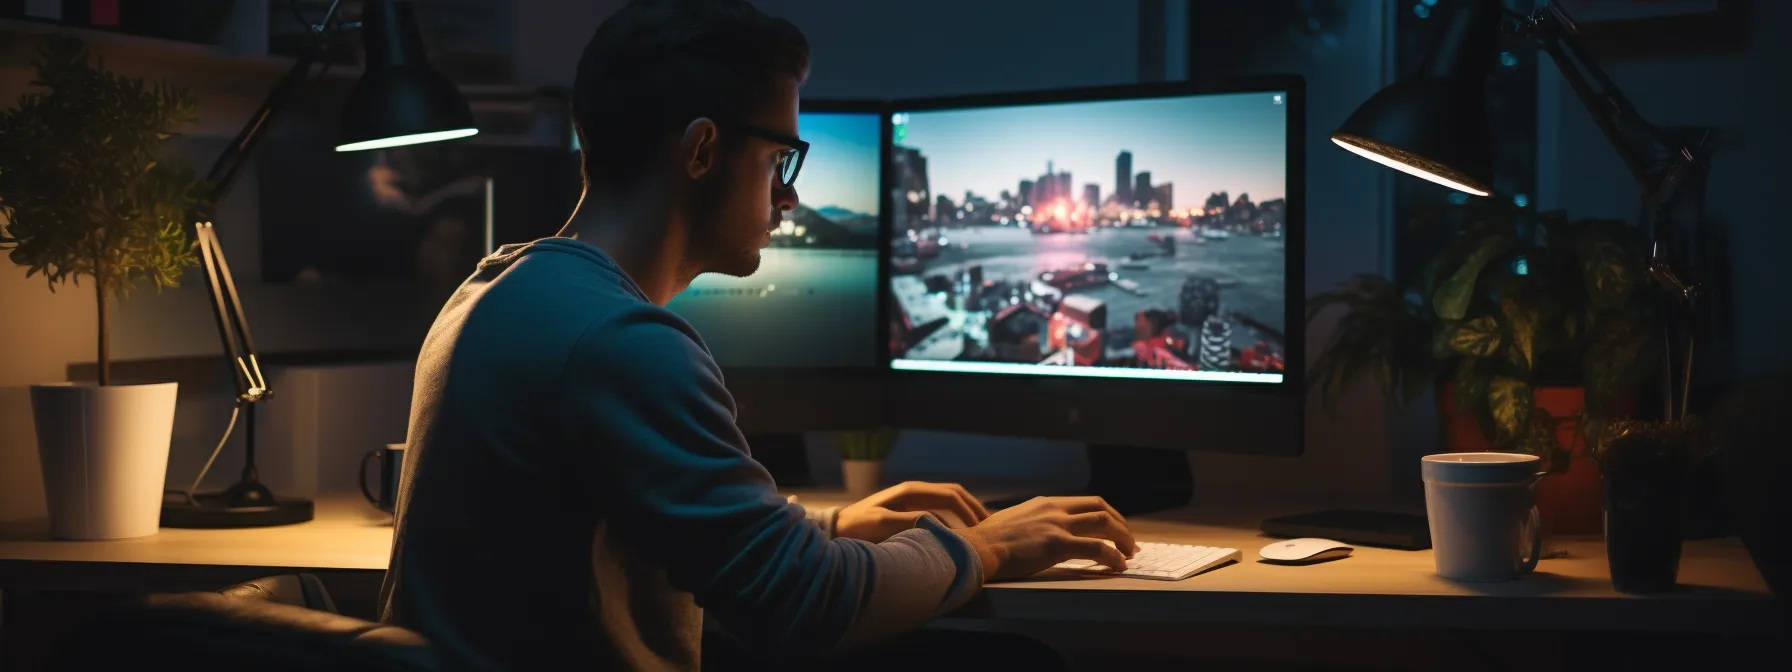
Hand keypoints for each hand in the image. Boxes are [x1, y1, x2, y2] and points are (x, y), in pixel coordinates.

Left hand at [835, 481, 991, 542]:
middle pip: (954, 494)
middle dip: (973, 508)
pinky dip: (954, 520)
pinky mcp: (908, 511)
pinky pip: (938, 511)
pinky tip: (959, 533)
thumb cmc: (858, 527)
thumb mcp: (883, 524)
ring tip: (980, 530)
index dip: (969, 510)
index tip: (980, 528)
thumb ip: (911, 521)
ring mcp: (912, 500)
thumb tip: (940, 523)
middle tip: (988, 527)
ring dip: (965, 513)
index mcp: (912, 491)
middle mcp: (914, 492)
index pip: (951, 495)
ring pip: (948, 502)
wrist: (837, 529)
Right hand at [955, 496, 1137, 580]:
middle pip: (1100, 508)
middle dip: (1120, 523)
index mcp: (1046, 503)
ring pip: (1104, 523)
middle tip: (1128, 541)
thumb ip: (1030, 522)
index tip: (1113, 527)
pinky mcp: (1057, 545)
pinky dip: (1113, 556)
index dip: (1106, 514)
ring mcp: (1057, 525)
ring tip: (1129, 554)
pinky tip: (1119, 566)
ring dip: (1122, 538)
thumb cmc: (988, 540)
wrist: (978, 548)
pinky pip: (1096, 548)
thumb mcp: (1012, 520)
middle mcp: (1055, 510)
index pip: (1086, 502)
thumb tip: (1034, 531)